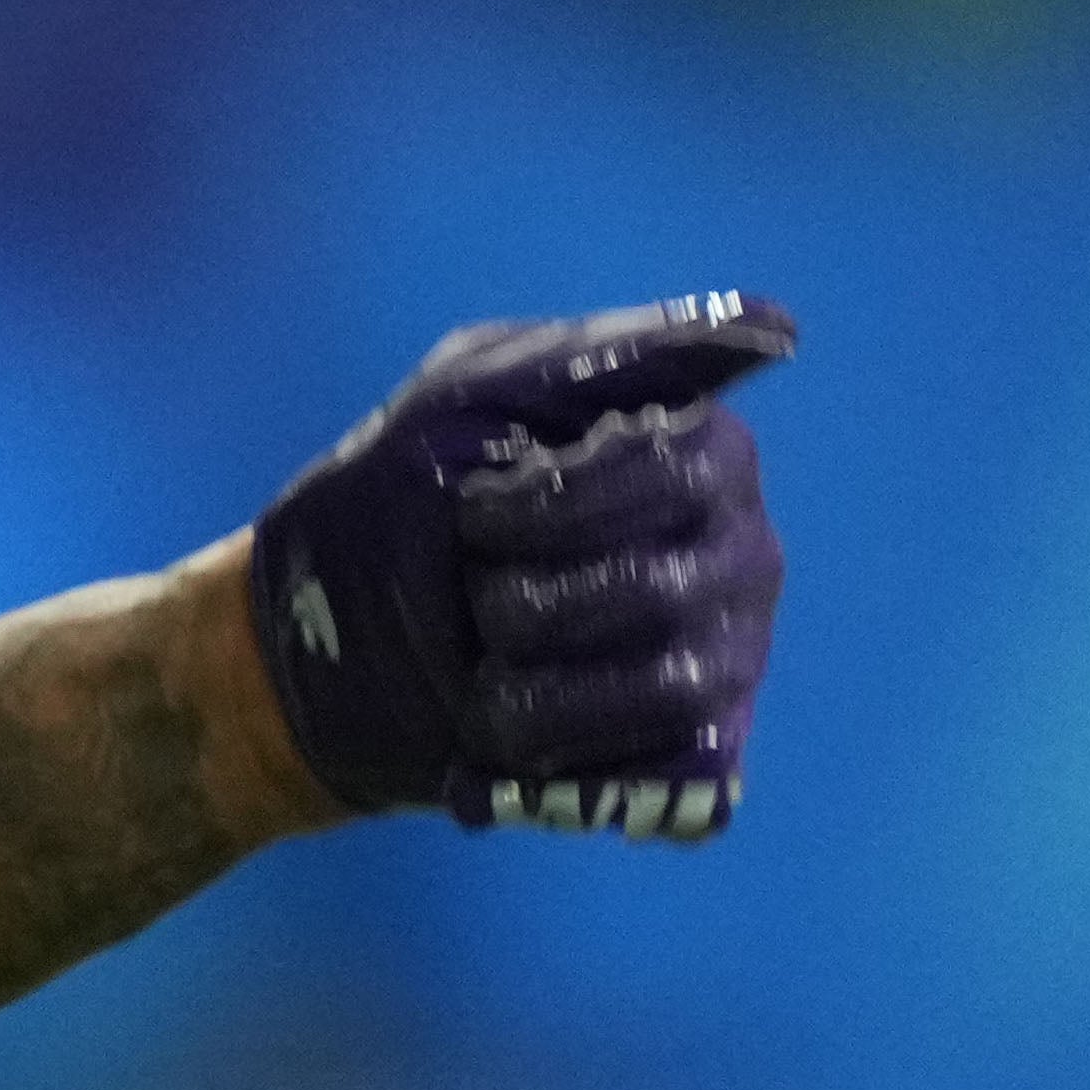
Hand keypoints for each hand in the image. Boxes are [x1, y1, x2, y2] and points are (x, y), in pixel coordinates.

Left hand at [245, 295, 792, 834]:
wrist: (316, 658)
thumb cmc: (394, 507)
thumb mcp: (461, 403)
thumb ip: (601, 359)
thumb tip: (774, 322)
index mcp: (696, 451)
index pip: (688, 466)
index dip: (565, 501)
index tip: (478, 510)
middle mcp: (736, 546)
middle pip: (676, 585)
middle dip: (537, 597)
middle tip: (472, 589)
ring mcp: (729, 649)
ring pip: (677, 680)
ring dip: (537, 683)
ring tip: (480, 665)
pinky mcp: (698, 746)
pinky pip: (672, 767)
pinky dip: (561, 753)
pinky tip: (504, 733)